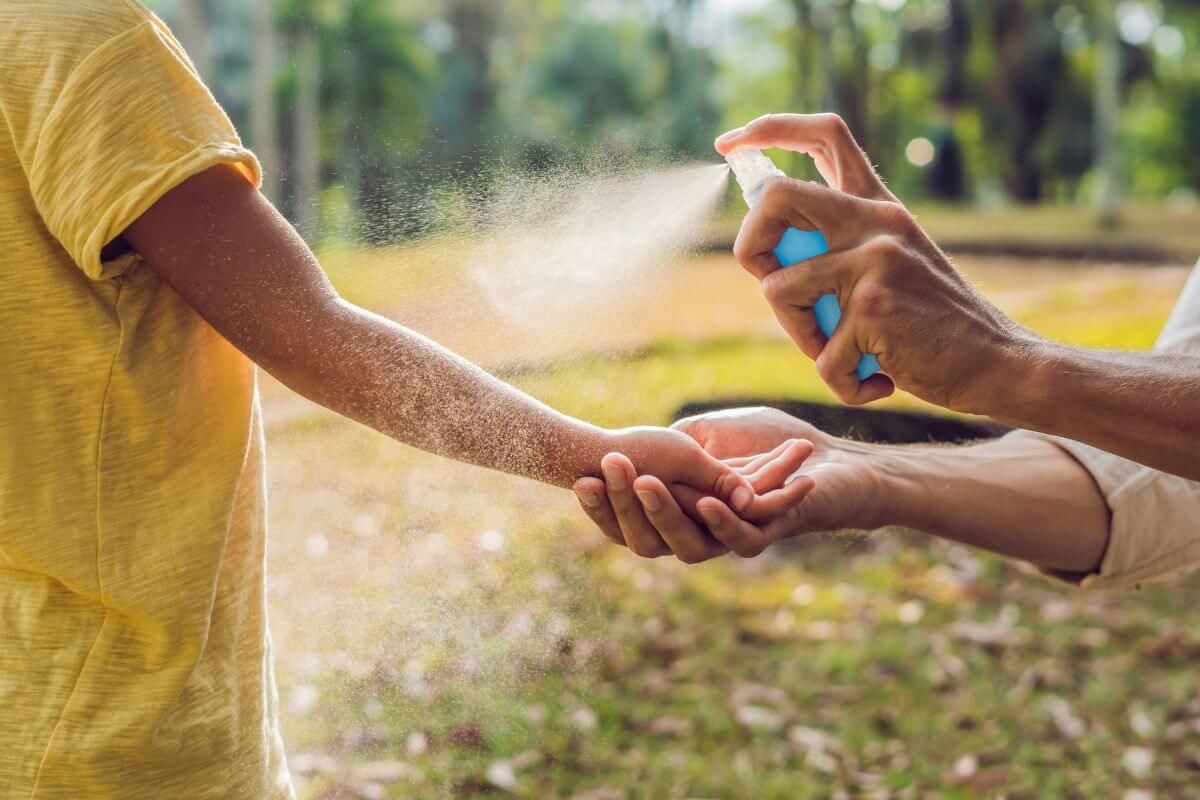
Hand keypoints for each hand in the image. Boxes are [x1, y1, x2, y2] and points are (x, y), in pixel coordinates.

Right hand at [575, 408, 887, 559]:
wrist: (824, 457)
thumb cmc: (766, 442)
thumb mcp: (705, 435)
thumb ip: (671, 447)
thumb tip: (619, 449)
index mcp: (677, 515)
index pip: (627, 521)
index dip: (603, 507)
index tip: (578, 479)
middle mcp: (698, 535)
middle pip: (649, 535)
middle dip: (626, 503)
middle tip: (607, 470)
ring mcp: (731, 540)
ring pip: (688, 542)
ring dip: (666, 511)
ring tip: (646, 483)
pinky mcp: (767, 536)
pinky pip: (739, 537)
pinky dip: (723, 522)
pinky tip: (708, 503)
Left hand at [714, 113, 1034, 413]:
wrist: (998, 361)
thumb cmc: (934, 325)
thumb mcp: (892, 264)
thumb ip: (841, 246)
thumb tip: (766, 252)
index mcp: (879, 205)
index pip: (825, 134)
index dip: (769, 129)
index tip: (731, 143)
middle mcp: (876, 221)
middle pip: (775, 196)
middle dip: (749, 245)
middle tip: (770, 281)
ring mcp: (874, 261)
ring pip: (778, 291)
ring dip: (799, 336)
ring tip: (842, 352)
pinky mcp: (873, 308)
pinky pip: (821, 356)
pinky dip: (842, 382)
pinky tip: (878, 381)